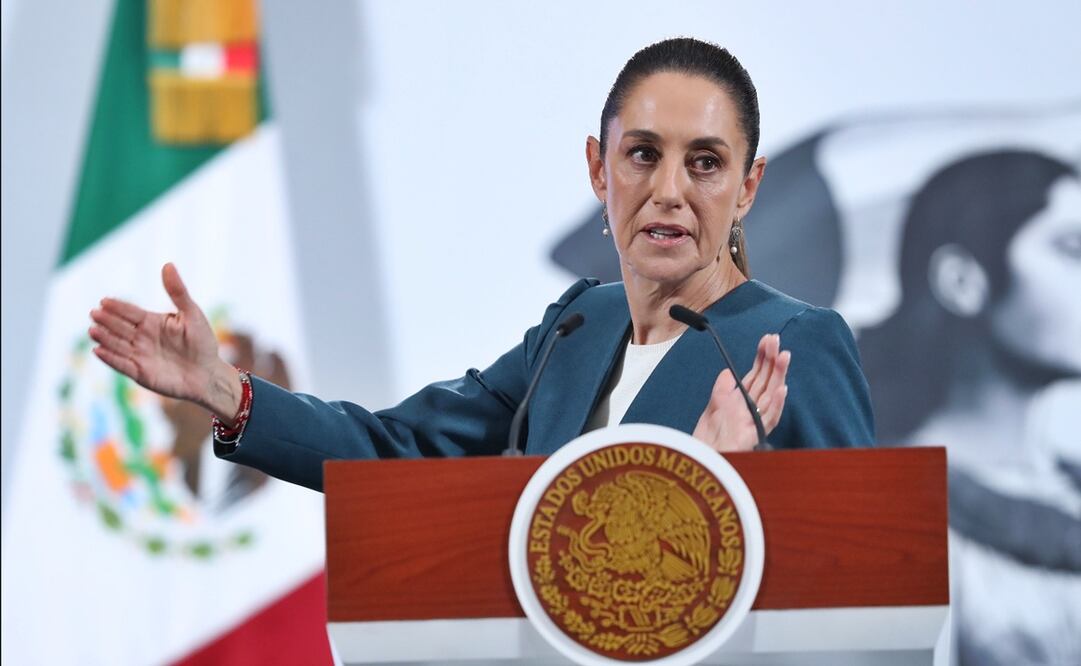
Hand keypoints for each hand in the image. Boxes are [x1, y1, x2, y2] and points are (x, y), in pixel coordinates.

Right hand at [89, 263, 241, 420]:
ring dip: (104, 338)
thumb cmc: (201, 342)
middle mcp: (141, 338)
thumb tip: (168, 264)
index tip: (104, 301)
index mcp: (151, 322)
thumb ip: (177, 291)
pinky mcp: (140, 373)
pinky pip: (122, 365)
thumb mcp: (192, 314)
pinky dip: (110, 359)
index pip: (130, 312)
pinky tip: (98, 351)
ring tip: (92, 330)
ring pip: (117, 345)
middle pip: (120, 327)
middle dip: (107, 321)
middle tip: (95, 313)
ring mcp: (139, 355)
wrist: (208, 374)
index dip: (118, 307)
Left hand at [693, 333, 789, 452]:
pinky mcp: (753, 436)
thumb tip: (730, 372)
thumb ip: (723, 388)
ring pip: (771, 395)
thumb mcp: (713, 406)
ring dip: (778, 376)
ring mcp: (754, 422)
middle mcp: (752, 410)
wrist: (701, 459)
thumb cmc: (708, 438)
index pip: (756, 375)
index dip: (762, 357)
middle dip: (771, 360)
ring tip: (784, 356)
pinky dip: (776, 404)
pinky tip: (782, 389)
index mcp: (743, 402)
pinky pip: (768, 419)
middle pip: (766, 381)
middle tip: (776, 340)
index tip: (767, 340)